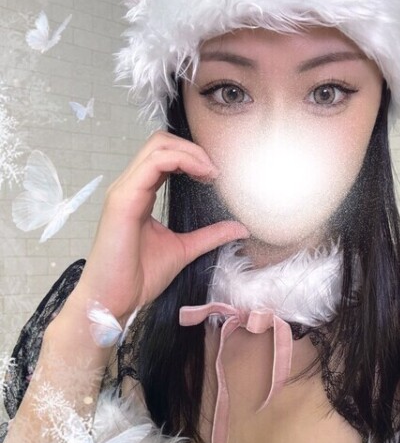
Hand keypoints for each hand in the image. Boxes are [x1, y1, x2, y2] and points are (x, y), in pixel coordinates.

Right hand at [65, 132, 248, 320]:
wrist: (116, 300)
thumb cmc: (138, 277)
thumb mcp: (184, 249)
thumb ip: (209, 235)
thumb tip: (240, 228)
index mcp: (140, 193)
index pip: (164, 156)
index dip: (192, 157)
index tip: (215, 176)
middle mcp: (129, 186)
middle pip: (160, 142)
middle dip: (193, 148)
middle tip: (215, 171)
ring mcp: (124, 190)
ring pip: (157, 147)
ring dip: (190, 152)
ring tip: (211, 172)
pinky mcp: (122, 200)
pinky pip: (152, 164)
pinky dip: (181, 161)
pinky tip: (201, 174)